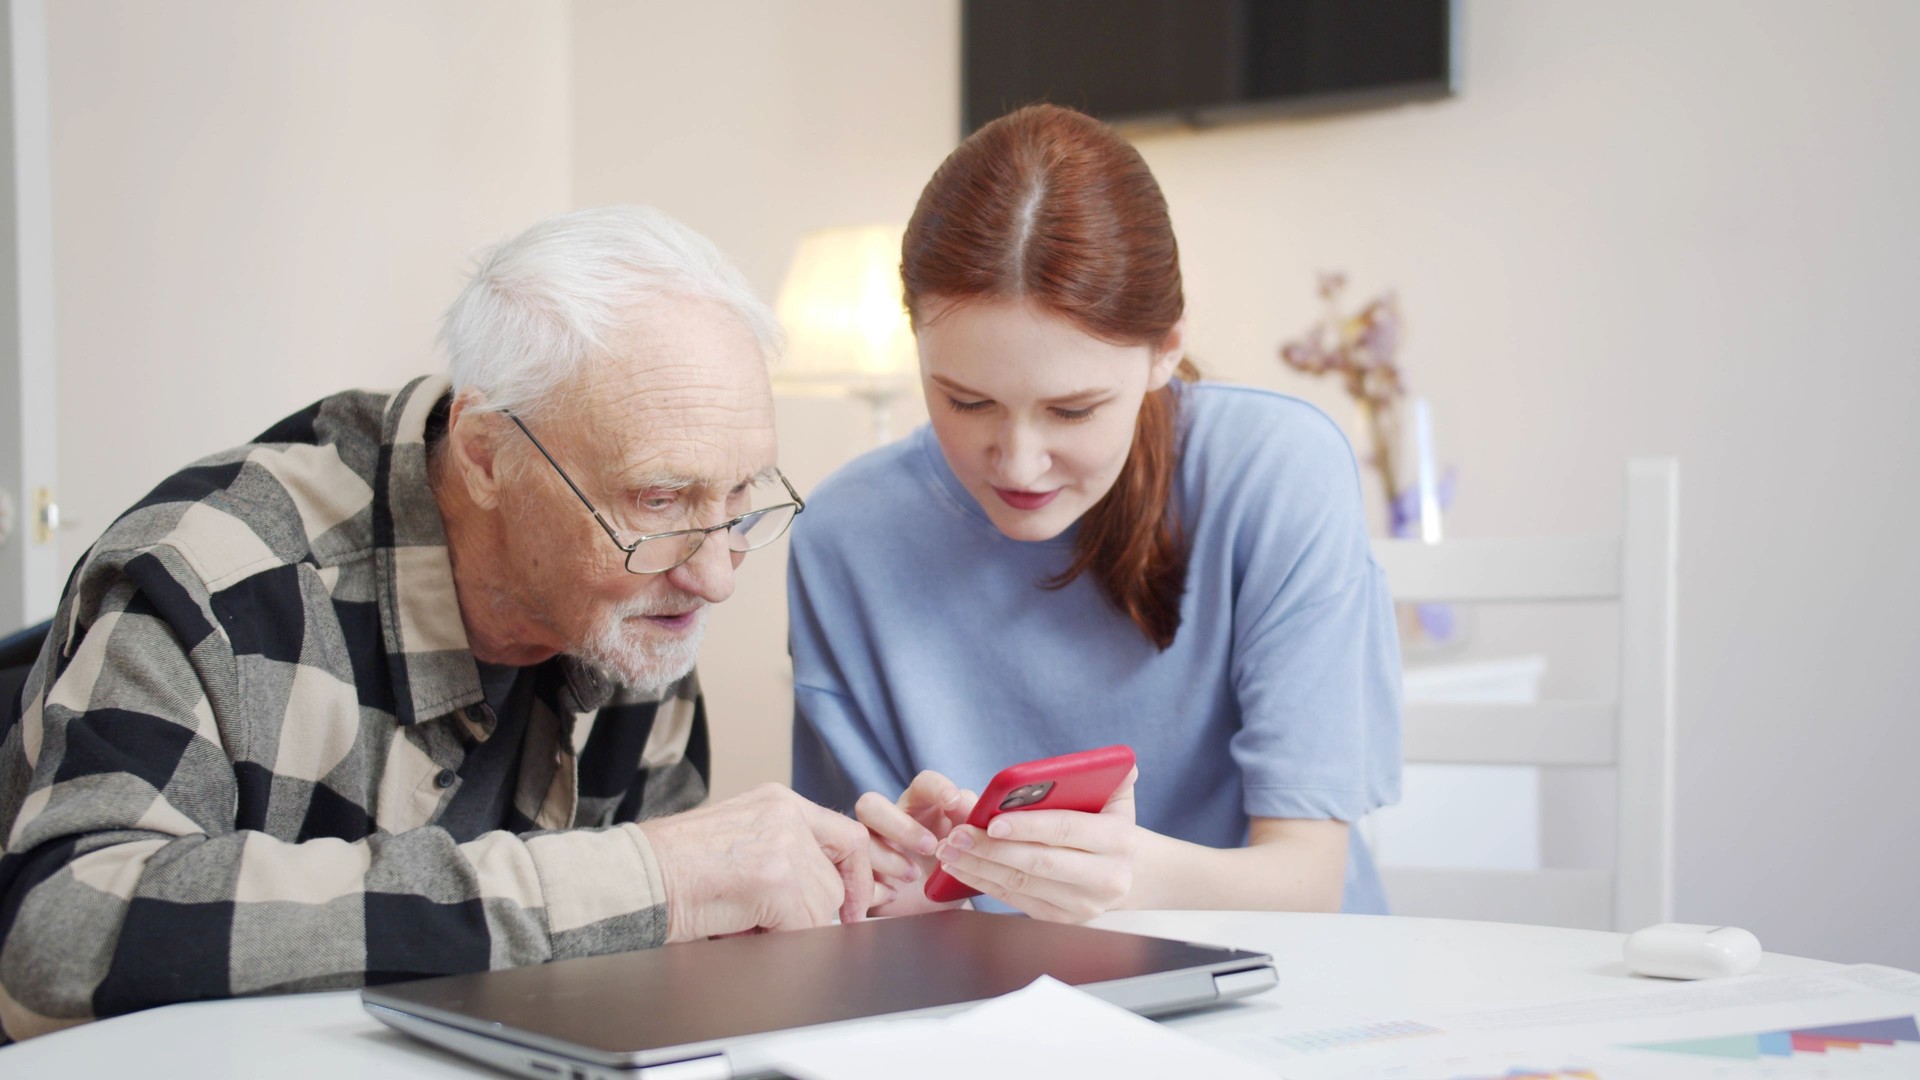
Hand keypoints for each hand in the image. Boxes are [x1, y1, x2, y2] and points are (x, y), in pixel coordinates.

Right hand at [638, 783, 874, 941]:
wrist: (636, 875)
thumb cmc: (674, 865)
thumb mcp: (740, 836)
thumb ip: (784, 848)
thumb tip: (823, 889)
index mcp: (779, 800)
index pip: (848, 837)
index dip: (859, 878)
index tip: (857, 908)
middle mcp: (787, 815)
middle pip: (836, 880)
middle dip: (811, 911)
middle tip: (769, 920)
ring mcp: (784, 846)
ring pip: (823, 909)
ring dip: (788, 926)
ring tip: (742, 917)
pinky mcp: (776, 879)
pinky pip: (803, 927)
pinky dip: (775, 938)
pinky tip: (739, 925)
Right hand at [855, 770, 977, 916]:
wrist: (938, 907)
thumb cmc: (951, 866)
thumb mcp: (968, 845)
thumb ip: (974, 822)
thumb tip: (981, 810)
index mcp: (920, 806)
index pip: (922, 783)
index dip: (936, 787)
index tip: (953, 801)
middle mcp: (889, 821)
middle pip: (872, 804)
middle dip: (902, 826)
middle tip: (930, 847)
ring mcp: (869, 846)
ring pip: (859, 838)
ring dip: (888, 858)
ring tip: (913, 876)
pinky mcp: (859, 875)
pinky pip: (852, 874)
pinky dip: (876, 886)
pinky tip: (894, 894)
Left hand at [932, 766, 1138, 922]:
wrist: (1120, 869)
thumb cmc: (1105, 822)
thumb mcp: (1115, 797)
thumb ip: (1109, 776)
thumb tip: (1120, 763)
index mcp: (1118, 840)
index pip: (1066, 830)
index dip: (1028, 826)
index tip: (992, 822)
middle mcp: (1106, 878)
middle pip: (1039, 862)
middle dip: (991, 848)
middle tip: (956, 834)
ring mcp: (1083, 904)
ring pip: (1022, 883)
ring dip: (979, 866)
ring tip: (949, 849)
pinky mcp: (1060, 919)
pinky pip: (1015, 899)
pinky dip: (984, 882)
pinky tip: (961, 867)